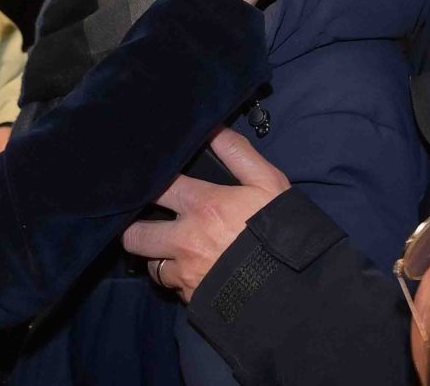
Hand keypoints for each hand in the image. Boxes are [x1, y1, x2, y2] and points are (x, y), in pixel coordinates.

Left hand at [120, 130, 290, 301]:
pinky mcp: (192, 299)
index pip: (156, 188)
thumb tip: (213, 130)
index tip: (149, 182)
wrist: (295, 285)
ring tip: (171, 250)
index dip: (149, 183)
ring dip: (158, 257)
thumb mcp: (268, 183)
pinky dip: (177, 279)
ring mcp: (186, 274)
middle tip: (147, 222)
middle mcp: (185, 241)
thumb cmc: (281, 229)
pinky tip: (192, 271)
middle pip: (134, 235)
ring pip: (151, 265)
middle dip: (136, 227)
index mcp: (202, 207)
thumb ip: (237, 154)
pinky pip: (172, 288)